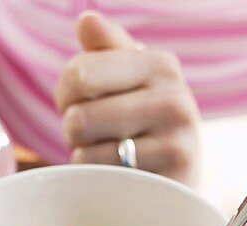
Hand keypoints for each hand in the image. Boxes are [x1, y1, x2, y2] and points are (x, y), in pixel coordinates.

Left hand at [55, 12, 201, 184]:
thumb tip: (86, 21)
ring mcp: (176, 140)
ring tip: (111, 158)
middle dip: (75, 132)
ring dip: (87, 160)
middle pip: (78, 116)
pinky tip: (120, 179)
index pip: (77, 74)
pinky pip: (102, 179)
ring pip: (86, 151)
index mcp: (160, 65)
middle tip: (97, 138)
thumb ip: (107, 50)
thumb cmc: (145, 128)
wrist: (180, 184)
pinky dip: (99, 182)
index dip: (65, 97)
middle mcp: (174, 98)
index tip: (82, 106)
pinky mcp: (167, 181)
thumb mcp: (131, 83)